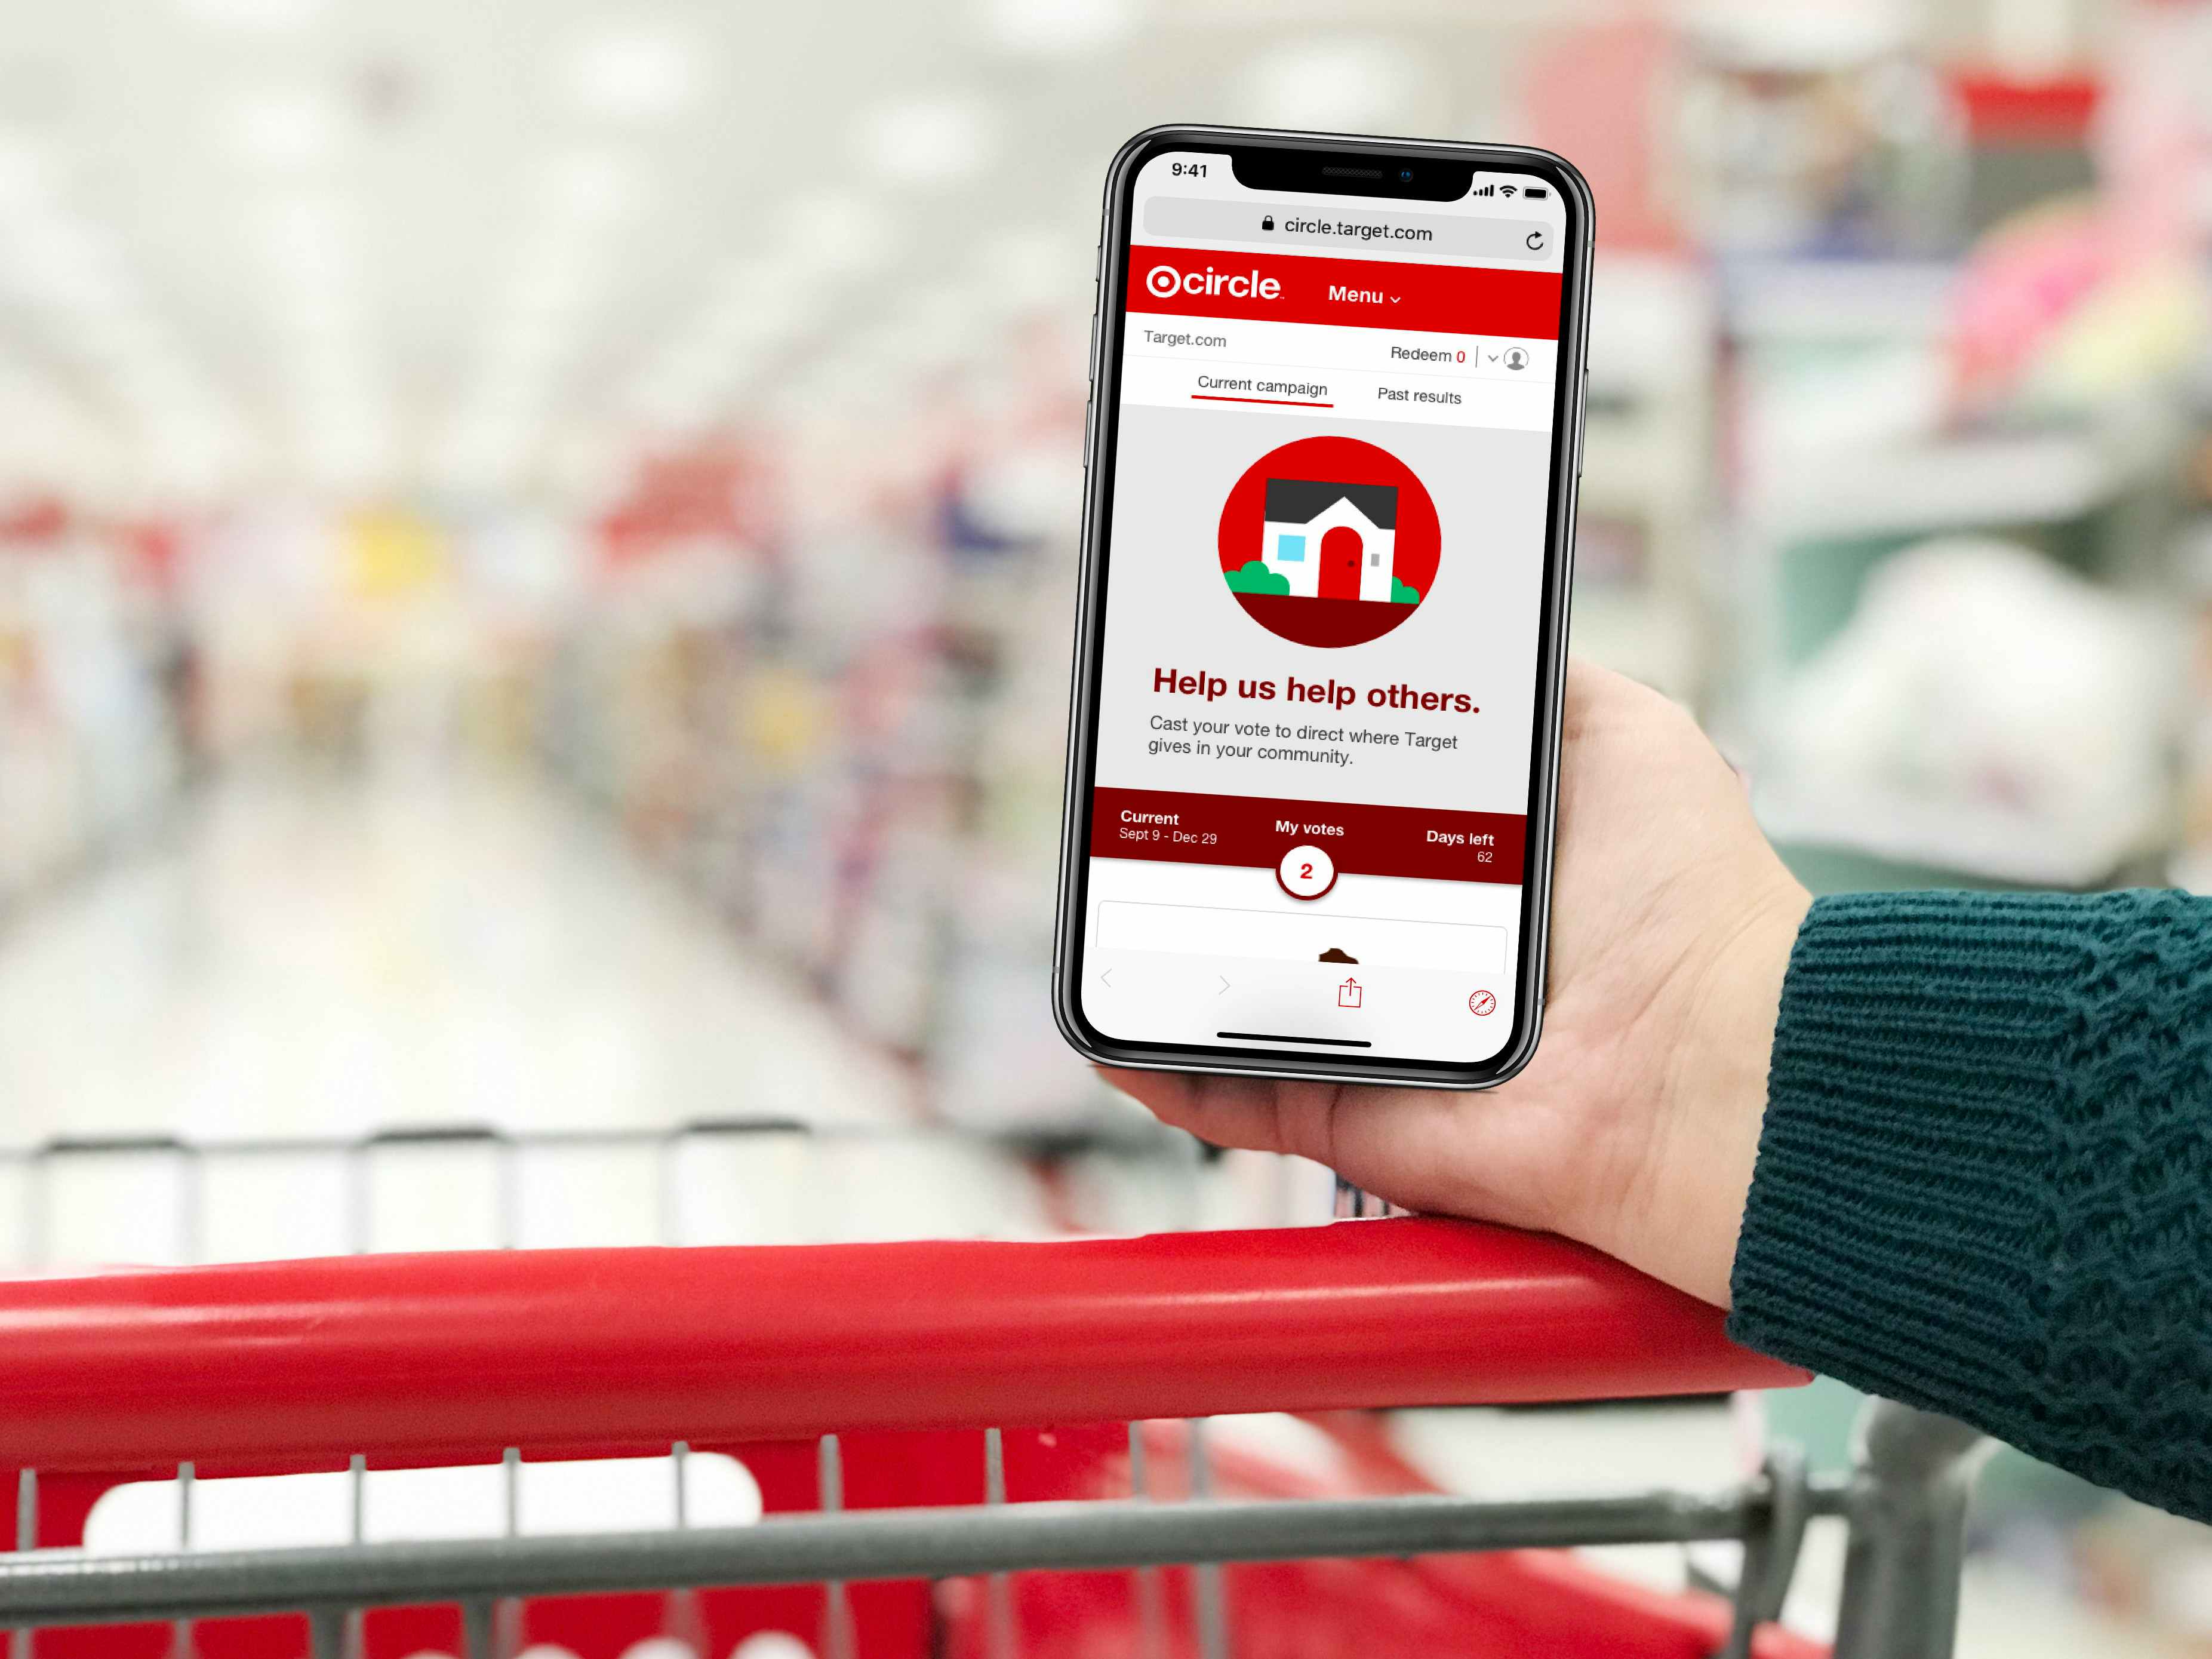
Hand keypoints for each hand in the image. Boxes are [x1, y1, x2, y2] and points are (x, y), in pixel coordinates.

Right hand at [1106, 658, 1808, 1306]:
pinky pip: (1225, 1097)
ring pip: (1225, 987)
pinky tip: (1104, 1022)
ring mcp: (1368, 1029)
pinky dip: (1155, 1066)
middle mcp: (1405, 944)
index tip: (1209, 712)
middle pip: (1265, 888)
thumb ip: (1536, 682)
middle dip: (1189, 843)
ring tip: (1092, 890)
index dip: (1269, 761)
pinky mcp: (1347, 1109)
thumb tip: (1472, 617)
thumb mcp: (1623, 737)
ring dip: (1154, 945)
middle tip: (1123, 791)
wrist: (1710, 1064)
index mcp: (1457, 858)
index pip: (1334, 801)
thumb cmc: (1689, 902)